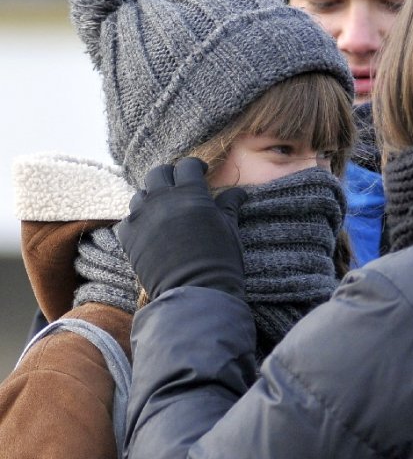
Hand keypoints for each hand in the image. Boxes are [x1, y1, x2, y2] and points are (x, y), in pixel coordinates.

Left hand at [117, 157, 246, 299]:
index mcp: (189, 193)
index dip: (194, 167)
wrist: (195, 293)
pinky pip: (129, 220)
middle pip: (158, 173)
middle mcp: (161, 199)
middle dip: (169, 176)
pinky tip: (150, 230)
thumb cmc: (220, 260)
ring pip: (140, 195)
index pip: (186, 165)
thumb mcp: (229, 229)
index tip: (201, 173)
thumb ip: (229, 205)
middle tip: (179, 187)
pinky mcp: (129, 237)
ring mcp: (142, 217)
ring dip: (151, 197)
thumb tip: (238, 192)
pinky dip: (138, 221)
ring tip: (162, 209)